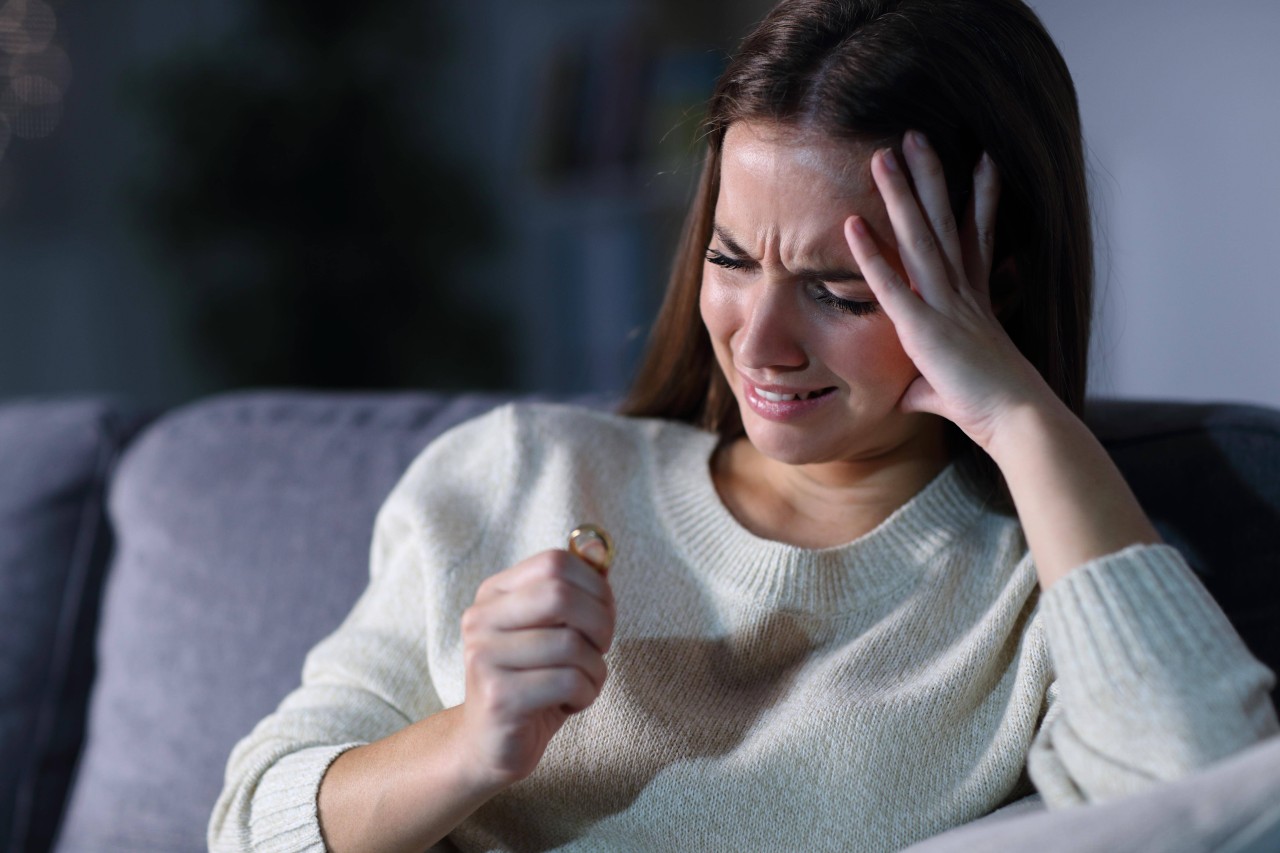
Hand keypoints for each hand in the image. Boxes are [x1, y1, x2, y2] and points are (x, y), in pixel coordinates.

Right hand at [458, 549, 615, 785]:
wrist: (488, 745)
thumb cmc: (533, 681)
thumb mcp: (555, 630)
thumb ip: (576, 588)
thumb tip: (597, 546)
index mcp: (493, 594)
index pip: (555, 562)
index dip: (595, 587)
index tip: (603, 617)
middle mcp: (480, 619)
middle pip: (561, 595)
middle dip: (600, 624)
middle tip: (600, 649)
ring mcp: (484, 658)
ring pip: (571, 644)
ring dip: (594, 669)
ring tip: (581, 683)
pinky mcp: (498, 697)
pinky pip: (568, 682)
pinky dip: (585, 694)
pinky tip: (569, 704)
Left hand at [843, 131, 1055, 450]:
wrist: (1018, 423)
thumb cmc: (990, 411)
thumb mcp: (949, 391)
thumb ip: (926, 384)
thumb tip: (913, 394)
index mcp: (974, 302)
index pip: (973, 238)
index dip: (975, 197)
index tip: (980, 159)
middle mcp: (962, 294)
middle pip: (944, 222)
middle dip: (930, 177)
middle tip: (916, 134)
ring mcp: (945, 306)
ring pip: (920, 238)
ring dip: (901, 194)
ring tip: (885, 154)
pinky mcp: (925, 329)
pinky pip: (892, 285)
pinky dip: (871, 255)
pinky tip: (852, 224)